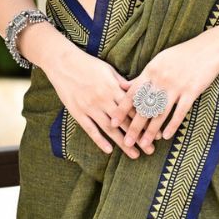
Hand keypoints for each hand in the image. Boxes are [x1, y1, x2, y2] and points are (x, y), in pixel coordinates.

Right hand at [37, 40, 144, 157]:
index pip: (133, 109)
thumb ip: (122, 83)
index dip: (145, 122)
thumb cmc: (88, 65)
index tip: (156, 133)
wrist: (63, 62)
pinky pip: (90, 129)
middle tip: (150, 150)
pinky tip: (109, 150)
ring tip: (135, 155)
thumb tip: (137, 91)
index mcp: (113, 88)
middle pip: (125, 122)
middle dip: (139, 136)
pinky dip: (100, 140)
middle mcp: (103, 99)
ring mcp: (90, 107)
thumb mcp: (108, 70)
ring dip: (123, 143)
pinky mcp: (77, 112)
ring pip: (110, 128)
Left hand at [109, 31, 218, 151]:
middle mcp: (161, 80)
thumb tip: (124, 87)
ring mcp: (176, 86)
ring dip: (151, 130)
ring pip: (160, 113)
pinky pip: (180, 112)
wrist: (208, 48)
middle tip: (127, 142)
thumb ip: (142, 76)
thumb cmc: (181, 55)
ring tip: (144, 143)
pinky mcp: (191, 92)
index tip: (113, 123)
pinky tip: (166, 136)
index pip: (132, 94)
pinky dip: (172, 125)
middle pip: (144, 107)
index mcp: (150, 71)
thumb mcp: (158, 61)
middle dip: (134, 126)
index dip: (121, 109)